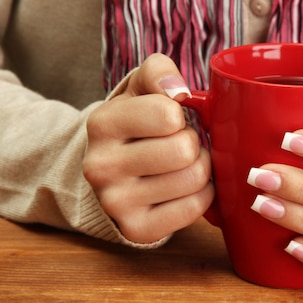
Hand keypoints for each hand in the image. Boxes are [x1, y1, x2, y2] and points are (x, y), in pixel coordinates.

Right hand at [83, 54, 214, 243]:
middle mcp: (101, 166)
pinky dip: (202, 194)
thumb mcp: (140, 89)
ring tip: (182, 165)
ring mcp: (116, 202)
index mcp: (102, 124)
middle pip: (184, 150)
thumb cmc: (136, 124)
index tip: (170, 121)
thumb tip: (179, 91)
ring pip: (195, 179)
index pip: (167, 115)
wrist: (112, 170)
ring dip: (201, 168)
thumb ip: (159, 73)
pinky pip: (195, 208)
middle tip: (180, 144)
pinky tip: (184, 187)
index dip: (180, 115)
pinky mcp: (137, 229)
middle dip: (193, 143)